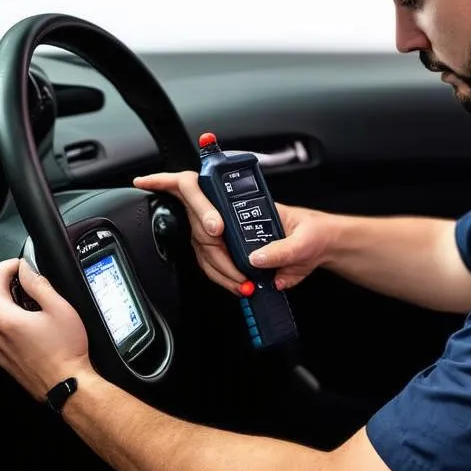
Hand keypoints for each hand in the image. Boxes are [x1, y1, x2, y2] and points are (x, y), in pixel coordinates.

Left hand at [0, 258, 92, 400]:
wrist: (68, 385)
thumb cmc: (66, 351)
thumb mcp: (59, 308)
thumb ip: (39, 285)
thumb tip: (27, 270)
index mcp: (6, 318)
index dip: (6, 266)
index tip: (21, 265)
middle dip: (6, 284)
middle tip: (27, 281)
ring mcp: (0, 349)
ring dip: (9, 305)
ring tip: (32, 304)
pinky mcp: (7, 361)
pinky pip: (2, 336)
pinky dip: (12, 324)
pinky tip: (33, 328)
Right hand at [133, 170, 332, 291]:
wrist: (324, 248)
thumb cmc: (315, 233)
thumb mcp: (306, 240)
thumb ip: (283, 250)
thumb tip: (256, 260)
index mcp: (242, 201)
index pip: (198, 186)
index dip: (166, 181)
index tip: (145, 182)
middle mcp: (229, 215)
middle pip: (201, 229)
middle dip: (216, 253)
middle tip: (239, 275)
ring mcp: (228, 236)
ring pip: (206, 253)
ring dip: (222, 272)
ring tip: (242, 286)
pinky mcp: (233, 255)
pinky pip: (216, 268)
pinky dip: (226, 281)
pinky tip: (238, 288)